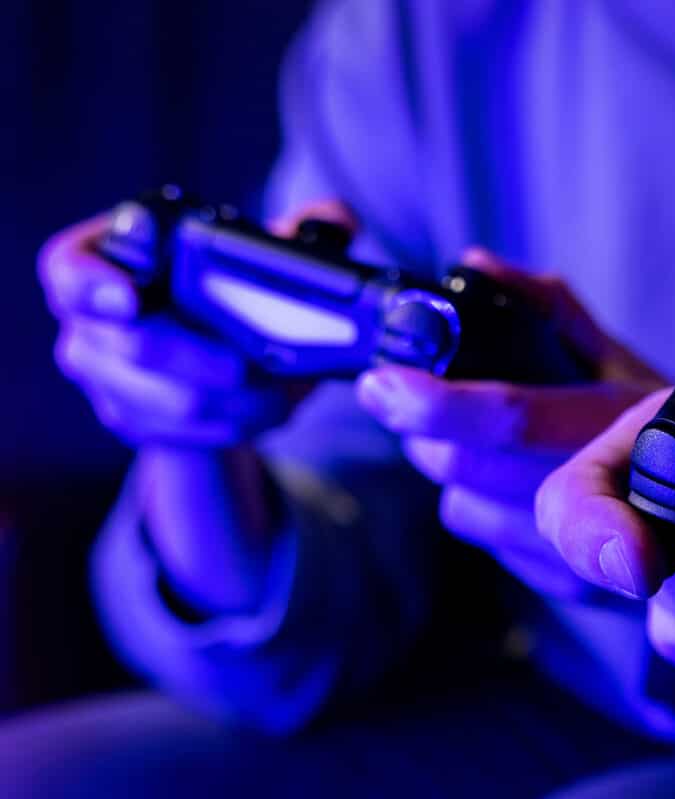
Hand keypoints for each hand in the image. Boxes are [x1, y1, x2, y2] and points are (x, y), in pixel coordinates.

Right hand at [42, 205, 341, 447]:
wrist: (212, 348)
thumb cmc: (223, 282)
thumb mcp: (256, 248)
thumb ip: (302, 229)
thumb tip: (339, 221)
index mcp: (104, 260)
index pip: (69, 270)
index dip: (91, 285)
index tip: (129, 299)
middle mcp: (89, 320)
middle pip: (132, 348)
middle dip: (201, 361)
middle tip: (250, 365)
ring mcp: (103, 375)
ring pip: (164, 401)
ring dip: (233, 402)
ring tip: (283, 391)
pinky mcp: (129, 419)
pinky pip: (180, 434)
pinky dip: (234, 426)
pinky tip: (272, 411)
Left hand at [355, 250, 662, 599]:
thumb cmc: (665, 426)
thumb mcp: (616, 358)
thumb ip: (547, 308)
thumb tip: (476, 266)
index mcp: (614, 419)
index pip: (512, 416)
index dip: (440, 403)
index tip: (384, 383)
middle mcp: (603, 489)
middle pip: (465, 466)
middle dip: (429, 431)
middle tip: (420, 401)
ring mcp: (586, 549)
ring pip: (462, 505)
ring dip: (454, 471)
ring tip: (479, 444)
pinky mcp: (570, 586)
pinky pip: (485, 538)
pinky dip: (480, 507)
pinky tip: (511, 488)